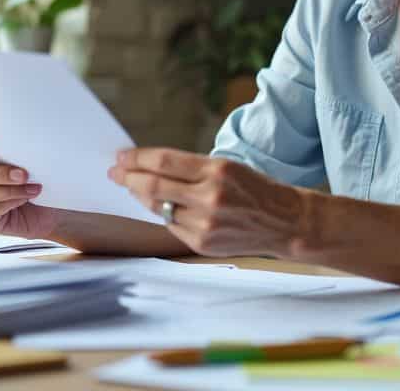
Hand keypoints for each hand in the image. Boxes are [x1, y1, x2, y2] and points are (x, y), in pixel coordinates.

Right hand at [0, 140, 58, 238]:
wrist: (44, 208)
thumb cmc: (31, 178)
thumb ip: (11, 151)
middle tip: (23, 174)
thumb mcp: (21, 160)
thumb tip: (18, 145)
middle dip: (0, 174)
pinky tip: (25, 198)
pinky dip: (13, 202)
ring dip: (12, 190)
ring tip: (32, 187)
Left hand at [108, 148, 305, 257]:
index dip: (137, 158)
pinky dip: (161, 214)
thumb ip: (190, 169)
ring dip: (140, 197)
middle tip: (114, 172)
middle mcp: (209, 196)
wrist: (284, 222)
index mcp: (216, 170)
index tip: (120, 156)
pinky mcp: (203, 242)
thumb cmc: (254, 189)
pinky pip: (171, 226)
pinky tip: (158, 206)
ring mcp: (205, 223)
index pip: (164, 161)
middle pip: (153, 185)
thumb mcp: (227, 167)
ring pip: (159, 208)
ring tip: (132, 187)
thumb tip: (150, 167)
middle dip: (128, 177)